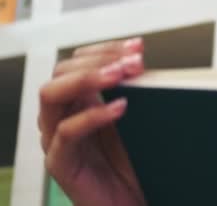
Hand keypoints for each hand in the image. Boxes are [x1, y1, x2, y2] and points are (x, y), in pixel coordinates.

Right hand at [39, 38, 146, 205]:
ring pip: (52, 95)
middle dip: (99, 60)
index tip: (137, 46)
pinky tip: (120, 108)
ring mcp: (58, 139)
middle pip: (62, 72)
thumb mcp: (136, 121)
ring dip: (87, 79)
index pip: (79, 61)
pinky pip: (65, 132)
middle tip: (133, 62)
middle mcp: (64, 115)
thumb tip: (145, 63)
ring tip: (120, 76)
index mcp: (80, 102)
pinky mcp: (60, 163)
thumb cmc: (134, 164)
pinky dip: (92, 116)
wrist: (131, 203)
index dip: (106, 49)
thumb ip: (135, 93)